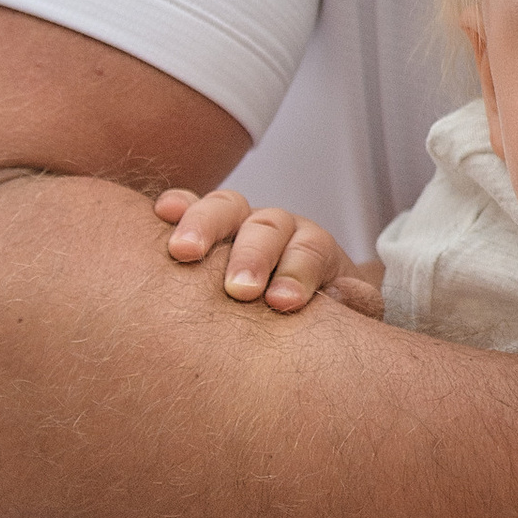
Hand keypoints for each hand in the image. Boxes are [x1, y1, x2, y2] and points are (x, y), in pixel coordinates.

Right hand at [155, 188, 382, 317]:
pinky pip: (190, 205)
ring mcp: (236, 223)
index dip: (297, 274)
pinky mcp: (200, 226)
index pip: (309, 252)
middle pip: (266, 227)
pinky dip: (178, 205)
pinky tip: (162, 212)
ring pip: (225, 208)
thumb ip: (354, 303)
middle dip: (252, 256)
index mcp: (312, 247)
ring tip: (184, 252)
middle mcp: (274, 228)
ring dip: (204, 226)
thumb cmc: (314, 313)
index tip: (283, 302)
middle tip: (240, 289)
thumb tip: (342, 295)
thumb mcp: (345, 310)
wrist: (286, 302)